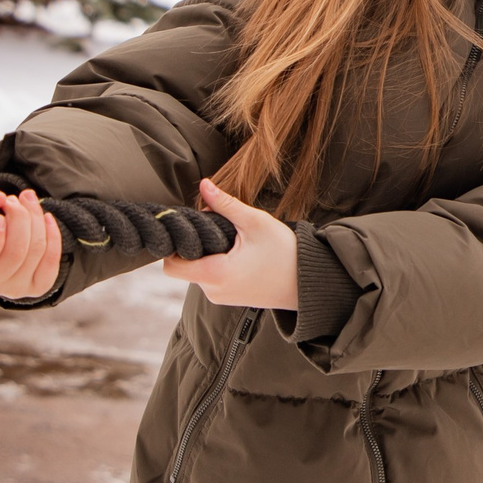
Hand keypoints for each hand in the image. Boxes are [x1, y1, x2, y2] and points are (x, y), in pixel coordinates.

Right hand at [0, 178, 63, 302]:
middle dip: (19, 219)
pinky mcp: (37, 287)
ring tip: (26, 200)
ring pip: (35, 252)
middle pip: (14, 254)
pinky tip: (46, 218)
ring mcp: (14, 289)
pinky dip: (53, 236)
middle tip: (13, 200)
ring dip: (35, 220)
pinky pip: (51, 262)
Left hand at [160, 178, 298, 309]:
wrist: (310, 283)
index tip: (189, 227)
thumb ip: (225, 204)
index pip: (172, 265)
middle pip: (184, 266)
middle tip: (216, 228)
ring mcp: (221, 297)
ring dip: (207, 255)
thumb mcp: (255, 222)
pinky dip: (217, 264)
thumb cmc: (285, 253)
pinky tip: (238, 254)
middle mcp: (213, 291)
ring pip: (198, 272)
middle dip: (195, 246)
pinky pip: (212, 279)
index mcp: (215, 274)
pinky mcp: (230, 298)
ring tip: (233, 241)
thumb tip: (203, 185)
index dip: (175, 245)